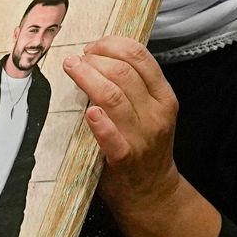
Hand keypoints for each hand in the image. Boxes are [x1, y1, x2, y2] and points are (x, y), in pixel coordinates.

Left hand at [65, 38, 183, 212]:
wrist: (152, 191)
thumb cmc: (145, 146)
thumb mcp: (151, 111)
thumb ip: (135, 86)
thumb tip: (100, 56)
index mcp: (164, 97)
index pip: (140, 56)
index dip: (112, 44)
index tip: (93, 46)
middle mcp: (156, 113)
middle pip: (123, 72)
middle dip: (95, 59)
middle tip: (76, 59)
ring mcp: (142, 136)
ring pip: (113, 96)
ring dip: (88, 78)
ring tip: (72, 69)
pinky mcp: (125, 158)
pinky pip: (111, 136)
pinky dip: (100, 123)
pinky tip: (89, 112)